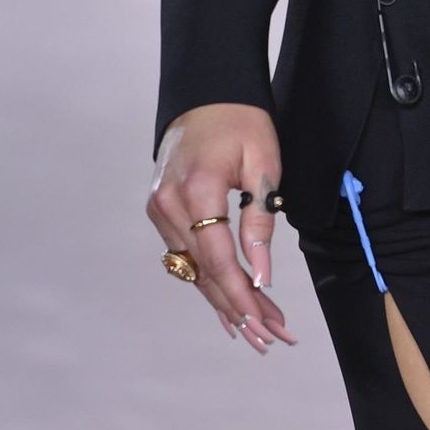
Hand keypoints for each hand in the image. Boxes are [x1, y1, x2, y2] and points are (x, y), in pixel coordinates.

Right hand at [147, 103, 298, 353]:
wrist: (206, 90)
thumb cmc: (243, 120)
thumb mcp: (264, 162)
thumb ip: (259, 219)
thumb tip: (261, 275)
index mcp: (197, 190)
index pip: (218, 259)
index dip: (242, 295)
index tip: (266, 323)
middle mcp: (169, 206)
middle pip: (204, 272)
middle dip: (239, 308)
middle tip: (270, 339)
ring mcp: (159, 209)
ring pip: (193, 270)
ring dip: (225, 300)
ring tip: (258, 329)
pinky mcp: (159, 210)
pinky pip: (185, 255)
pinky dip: (207, 279)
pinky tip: (226, 305)